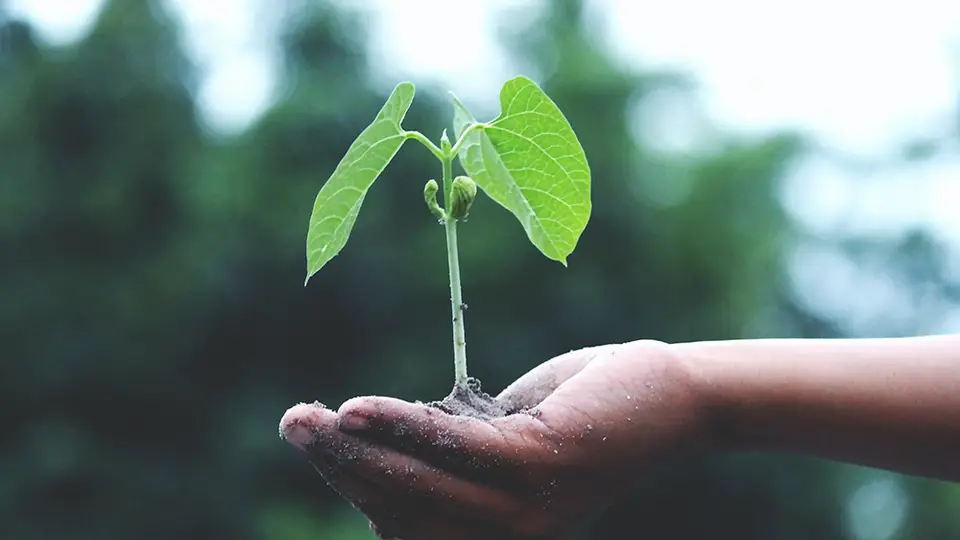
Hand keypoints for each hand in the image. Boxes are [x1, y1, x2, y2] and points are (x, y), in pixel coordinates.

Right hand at [279, 340, 703, 539]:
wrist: (668, 397)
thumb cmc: (583, 412)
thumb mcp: (506, 436)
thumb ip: (452, 451)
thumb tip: (386, 442)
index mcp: (494, 535)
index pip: (404, 519)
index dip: (354, 483)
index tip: (315, 440)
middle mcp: (507, 538)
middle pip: (401, 506)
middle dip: (339, 465)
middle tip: (293, 422)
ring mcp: (526, 509)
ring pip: (419, 483)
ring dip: (356, 448)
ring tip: (307, 418)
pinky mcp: (541, 465)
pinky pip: (456, 450)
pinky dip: (403, 427)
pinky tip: (359, 408)